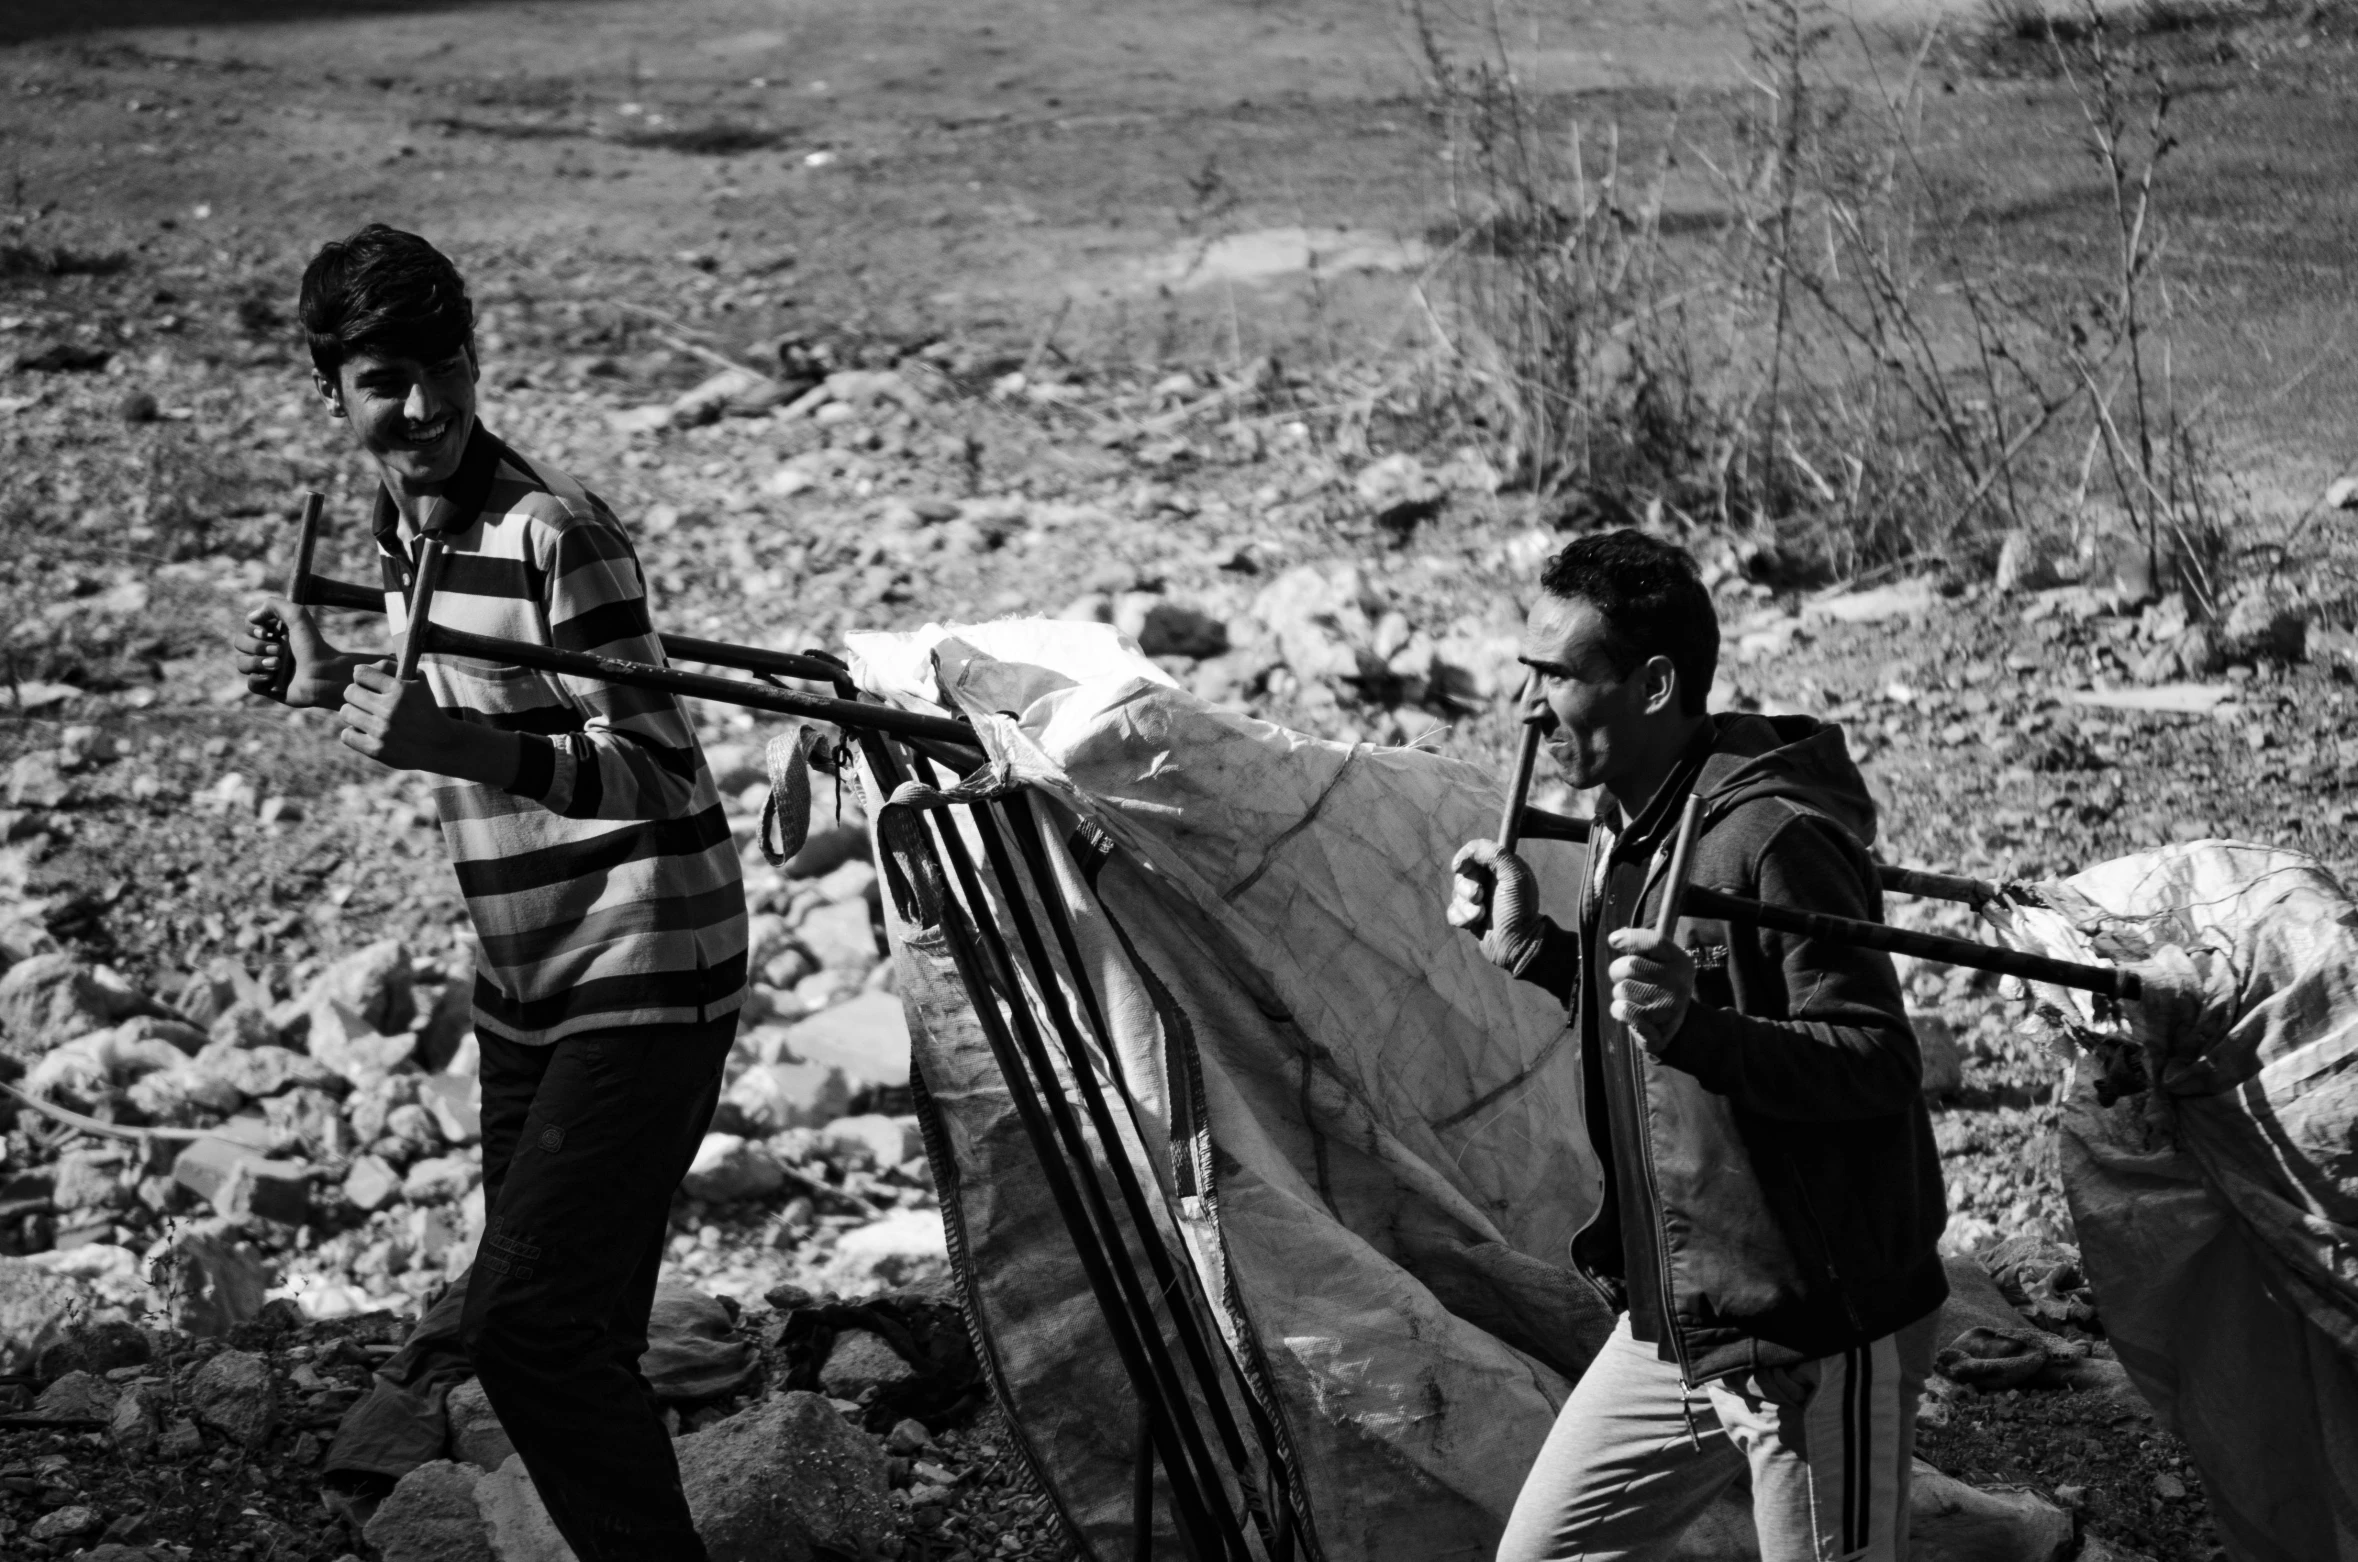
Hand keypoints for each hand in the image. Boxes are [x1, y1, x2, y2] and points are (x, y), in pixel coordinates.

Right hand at [233, 599, 345, 707]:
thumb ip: (275, 605)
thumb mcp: (298, 616)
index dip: (252, 629)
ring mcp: (266, 669)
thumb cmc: (313, 645)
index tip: (267, 632)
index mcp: (273, 633)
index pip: (247, 627)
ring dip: (257, 662)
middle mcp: (267, 650)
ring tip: (278, 664)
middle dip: (257, 646)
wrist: (324, 674)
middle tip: (279, 650)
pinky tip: (273, 678)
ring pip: (242, 664)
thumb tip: (253, 616)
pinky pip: (251, 683)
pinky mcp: (268, 687)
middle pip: (240, 644)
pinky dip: (260, 679)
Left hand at [338, 661, 462, 772]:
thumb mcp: (419, 681)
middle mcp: (390, 709)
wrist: (441, 744)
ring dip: (354, 713)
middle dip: (357, 694)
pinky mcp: (377, 750)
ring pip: (346, 712)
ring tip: (366, 716)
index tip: (369, 683)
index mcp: (400, 689)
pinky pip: (346, 735)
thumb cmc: (426, 708)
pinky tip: (366, 732)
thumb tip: (359, 669)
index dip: (363, 676)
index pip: (360, 673)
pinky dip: (353, 733)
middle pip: (350, 692)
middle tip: (366, 701)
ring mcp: (382, 731)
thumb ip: (391, 667)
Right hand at [1449, 839, 1543, 973]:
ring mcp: (1479, 900)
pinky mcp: (1470, 917)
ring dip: (1466, 906)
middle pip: (1462, 874)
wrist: (1518, 944)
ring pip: (1455, 893)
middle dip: (1467, 887)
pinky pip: (1453, 911)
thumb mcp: (1513, 876)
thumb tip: (1469, 851)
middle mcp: (1490, 881)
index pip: (1475, 852)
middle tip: (1480, 896)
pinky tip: (1473, 924)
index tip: (1460, 867)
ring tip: (1481, 915)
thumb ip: (1495, 855)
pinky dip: (1460, 917)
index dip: (1465, 857)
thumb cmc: (1518, 910)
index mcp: (1501, 868)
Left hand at [1606, 928, 1693, 1054]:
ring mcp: (1669, 1008)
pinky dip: (1618, 1010)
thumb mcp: (1661, 964)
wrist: (1679, 1029)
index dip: (1630, 938)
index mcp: (1681, 962)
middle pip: (1630, 965)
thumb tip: (1615, 938)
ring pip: (1622, 989)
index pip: (1655, 942)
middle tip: (1626, 980)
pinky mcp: (1657, 1030)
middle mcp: (1678, 984)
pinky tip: (1629, 1013)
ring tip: (1633, 999)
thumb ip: (1642, 947)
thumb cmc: (1660, 988)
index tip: (1613, 941)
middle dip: (1618, 971)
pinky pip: (1622, 1010)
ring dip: (1619, 994)